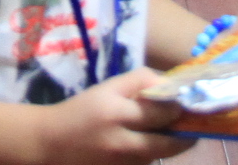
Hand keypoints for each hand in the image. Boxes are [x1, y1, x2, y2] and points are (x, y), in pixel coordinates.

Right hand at [35, 70, 197, 160]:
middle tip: (187, 126)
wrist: (50, 143)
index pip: (160, 112)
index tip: (185, 104)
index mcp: (115, 112)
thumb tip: (171, 84)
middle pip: (167, 143)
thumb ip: (140, 81)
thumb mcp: (107, 88)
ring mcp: (120, 164)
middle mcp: (120, 142)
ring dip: (167, 147)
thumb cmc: (82, 111)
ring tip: (167, 134)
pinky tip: (143, 146)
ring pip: (157, 157)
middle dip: (183, 135)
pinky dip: (149, 156)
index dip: (178, 108)